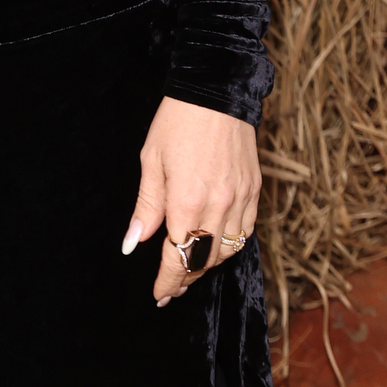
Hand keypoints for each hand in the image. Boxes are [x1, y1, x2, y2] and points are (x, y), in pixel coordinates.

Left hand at [123, 96, 259, 305]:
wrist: (216, 91)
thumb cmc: (177, 122)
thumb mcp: (151, 161)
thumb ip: (146, 207)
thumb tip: (132, 243)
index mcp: (188, 201)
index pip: (178, 257)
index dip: (167, 281)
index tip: (159, 294)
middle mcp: (218, 206)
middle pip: (204, 261)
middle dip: (186, 277)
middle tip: (171, 286)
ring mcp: (241, 199)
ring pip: (228, 251)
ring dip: (208, 264)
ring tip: (191, 266)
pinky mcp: (255, 190)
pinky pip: (246, 231)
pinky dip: (231, 244)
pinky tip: (217, 243)